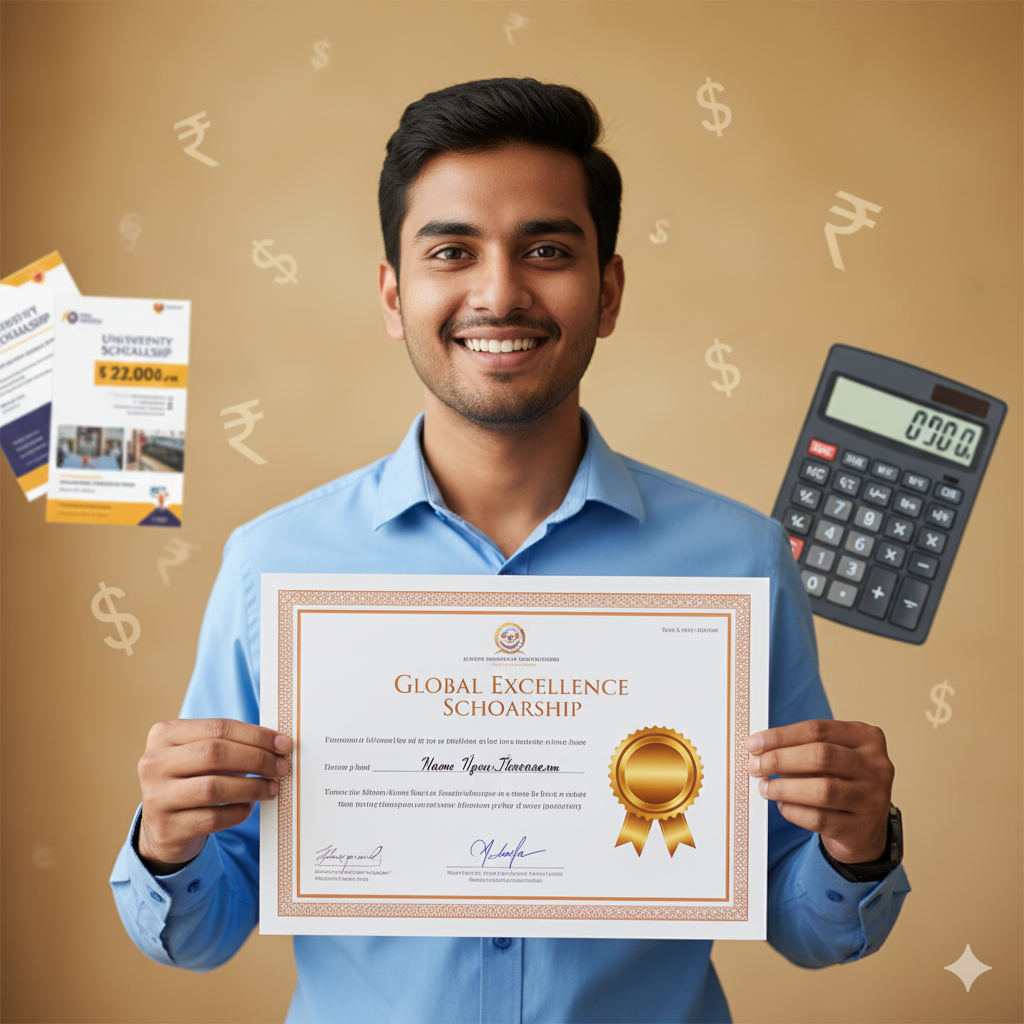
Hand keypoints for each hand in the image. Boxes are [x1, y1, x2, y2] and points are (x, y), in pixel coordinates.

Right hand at [137, 718, 291, 873]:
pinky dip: (238, 811)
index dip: (256, 735)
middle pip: (214, 754)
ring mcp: (156, 797)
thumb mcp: (202, 756)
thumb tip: (279, 744)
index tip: (284, 744)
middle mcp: (153, 763)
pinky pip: (213, 817)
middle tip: (282, 767)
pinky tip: (249, 807)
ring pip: (214, 788)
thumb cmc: (194, 780)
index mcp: (164, 734)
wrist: (165, 827)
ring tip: (271, 788)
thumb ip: (232, 744)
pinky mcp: (167, 827)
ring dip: (252, 787)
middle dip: (256, 759)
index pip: (218, 728)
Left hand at [746, 719, 893, 864]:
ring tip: (764, 787)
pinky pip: (820, 819)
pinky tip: (782, 805)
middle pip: (821, 756)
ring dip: (785, 788)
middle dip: (780, 760)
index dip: (781, 736)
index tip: (753, 744)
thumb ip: (800, 749)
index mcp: (867, 737)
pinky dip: (794, 811)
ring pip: (823, 790)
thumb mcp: (830, 758)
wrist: (864, 828)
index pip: (818, 730)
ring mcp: (874, 799)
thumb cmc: (839, 782)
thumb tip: (758, 751)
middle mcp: (877, 766)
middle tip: (755, 766)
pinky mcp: (862, 829)